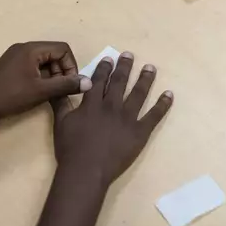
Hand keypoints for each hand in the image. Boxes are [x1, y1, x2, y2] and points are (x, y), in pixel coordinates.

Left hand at [0, 42, 92, 121]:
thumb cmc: (11, 96)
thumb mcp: (42, 91)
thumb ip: (66, 85)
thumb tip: (88, 82)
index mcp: (31, 49)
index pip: (62, 49)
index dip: (71, 65)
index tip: (70, 83)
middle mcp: (24, 48)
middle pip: (54, 53)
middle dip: (62, 70)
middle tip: (61, 89)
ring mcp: (16, 56)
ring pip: (45, 61)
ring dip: (53, 75)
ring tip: (51, 92)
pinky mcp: (11, 66)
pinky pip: (34, 65)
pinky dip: (42, 77)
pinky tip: (39, 91)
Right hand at [48, 51, 172, 183]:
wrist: (86, 170)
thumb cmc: (71, 149)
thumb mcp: (61, 123)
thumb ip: (61, 103)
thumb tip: (56, 87)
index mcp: (92, 103)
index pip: (99, 81)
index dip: (104, 68)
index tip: (110, 58)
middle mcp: (112, 106)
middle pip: (120, 82)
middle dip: (125, 67)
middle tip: (130, 55)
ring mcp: (128, 118)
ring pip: (139, 94)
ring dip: (145, 79)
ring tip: (151, 68)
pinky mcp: (140, 132)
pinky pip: (154, 115)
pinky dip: (163, 104)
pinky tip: (169, 94)